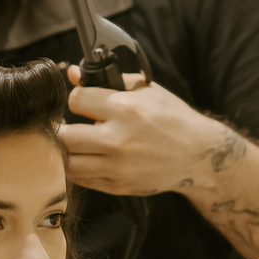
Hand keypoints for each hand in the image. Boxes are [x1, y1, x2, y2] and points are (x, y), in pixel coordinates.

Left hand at [61, 67, 222, 196]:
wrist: (198, 155)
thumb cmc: (172, 118)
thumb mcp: (145, 90)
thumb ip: (106, 81)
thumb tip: (71, 72)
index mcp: (126, 109)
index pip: (76, 100)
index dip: (76, 98)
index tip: (82, 101)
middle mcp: (118, 140)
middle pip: (63, 136)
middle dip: (60, 127)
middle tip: (64, 124)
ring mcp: (117, 167)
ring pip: (67, 162)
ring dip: (64, 150)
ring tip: (73, 141)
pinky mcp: (117, 186)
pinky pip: (81, 178)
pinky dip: (77, 167)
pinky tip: (85, 156)